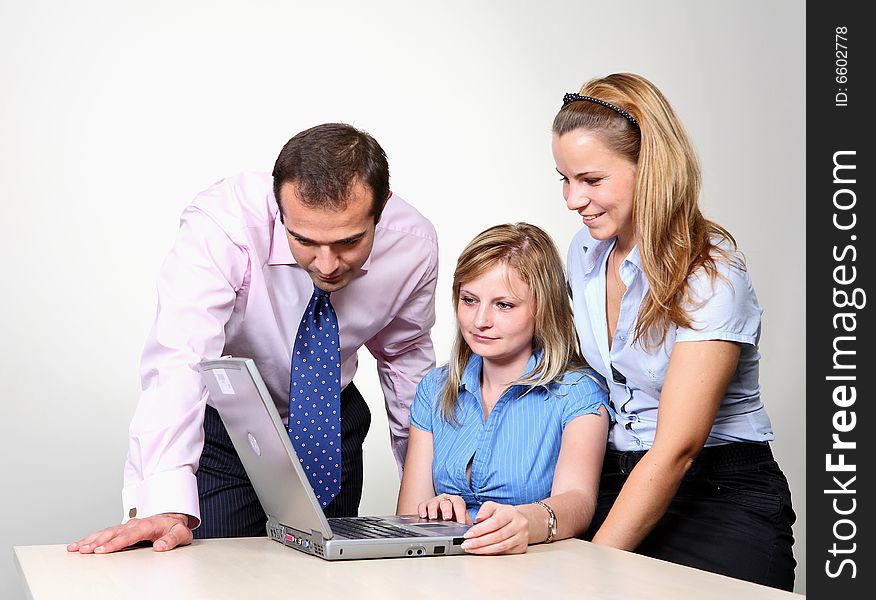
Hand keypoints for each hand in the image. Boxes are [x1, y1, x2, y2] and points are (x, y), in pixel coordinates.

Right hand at [66, 513, 192, 553]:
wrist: (173, 517)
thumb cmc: (175, 527)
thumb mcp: (181, 534)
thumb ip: (171, 540)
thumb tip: (160, 546)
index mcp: (147, 525)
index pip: (129, 535)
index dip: (115, 543)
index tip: (103, 550)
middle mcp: (134, 524)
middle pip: (113, 533)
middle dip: (97, 542)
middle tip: (83, 550)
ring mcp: (126, 526)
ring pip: (105, 532)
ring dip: (90, 540)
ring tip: (75, 548)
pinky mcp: (121, 529)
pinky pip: (104, 533)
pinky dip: (90, 538)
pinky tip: (79, 544)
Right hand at [417, 493, 470, 524]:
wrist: (443, 515)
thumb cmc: (454, 517)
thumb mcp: (462, 519)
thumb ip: (466, 522)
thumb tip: (470, 529)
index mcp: (456, 501)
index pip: (459, 505)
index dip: (460, 514)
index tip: (461, 523)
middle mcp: (445, 500)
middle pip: (446, 503)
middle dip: (447, 510)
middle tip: (447, 518)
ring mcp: (434, 501)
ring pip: (433, 503)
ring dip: (433, 510)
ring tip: (434, 517)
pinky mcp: (425, 505)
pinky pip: (422, 506)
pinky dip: (422, 510)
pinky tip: (423, 516)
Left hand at [461, 501, 528, 554]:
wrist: (520, 521)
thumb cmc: (504, 514)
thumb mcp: (493, 507)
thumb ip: (484, 510)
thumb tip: (478, 519)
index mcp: (511, 513)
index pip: (494, 522)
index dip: (480, 530)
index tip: (468, 535)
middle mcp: (519, 525)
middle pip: (497, 536)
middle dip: (479, 542)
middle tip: (466, 544)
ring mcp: (522, 537)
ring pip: (500, 546)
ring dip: (483, 549)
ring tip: (471, 549)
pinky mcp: (521, 548)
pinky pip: (504, 553)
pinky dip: (491, 553)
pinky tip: (481, 551)